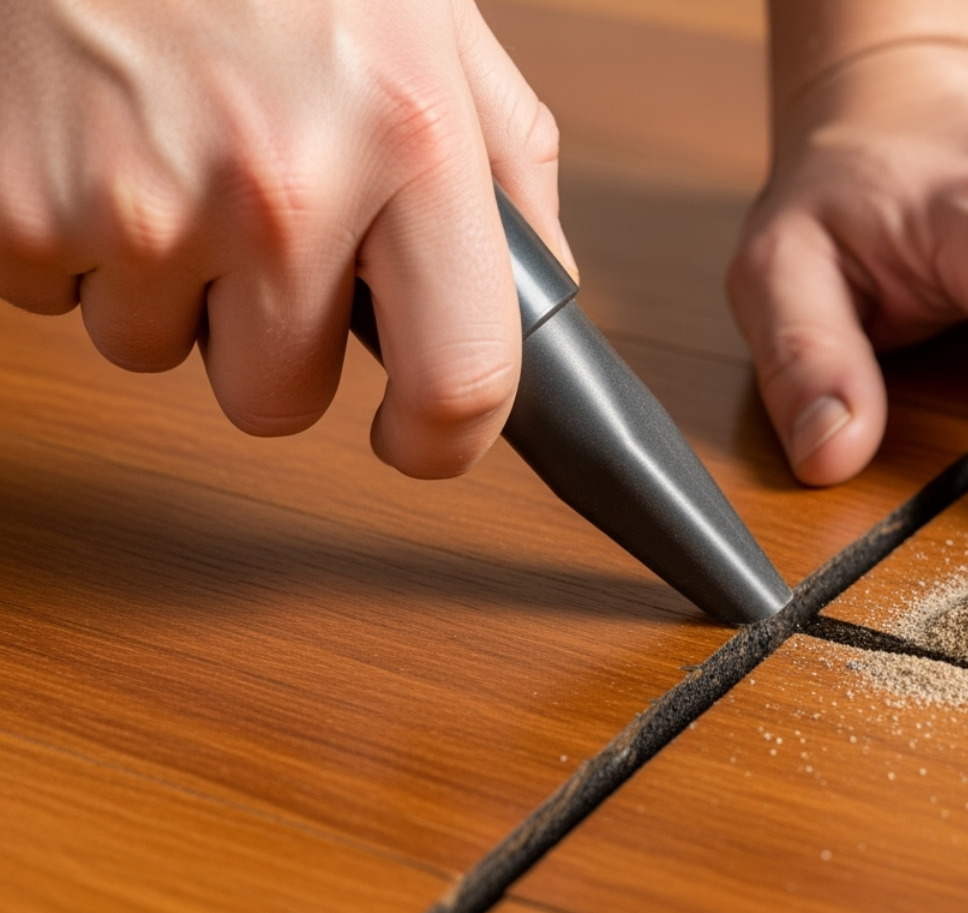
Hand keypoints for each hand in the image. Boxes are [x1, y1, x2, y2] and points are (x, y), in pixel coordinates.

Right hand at [0, 0, 571, 476]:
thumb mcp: (429, 19)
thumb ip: (504, 159)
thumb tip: (541, 286)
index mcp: (409, 135)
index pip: (460, 380)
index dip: (443, 442)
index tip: (420, 439)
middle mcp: (280, 185)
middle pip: (279, 399)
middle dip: (274, 338)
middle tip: (259, 224)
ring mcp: (136, 206)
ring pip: (157, 351)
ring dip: (170, 282)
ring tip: (172, 148)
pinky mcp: (12, 210)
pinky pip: (56, 298)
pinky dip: (75, 240)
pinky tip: (97, 139)